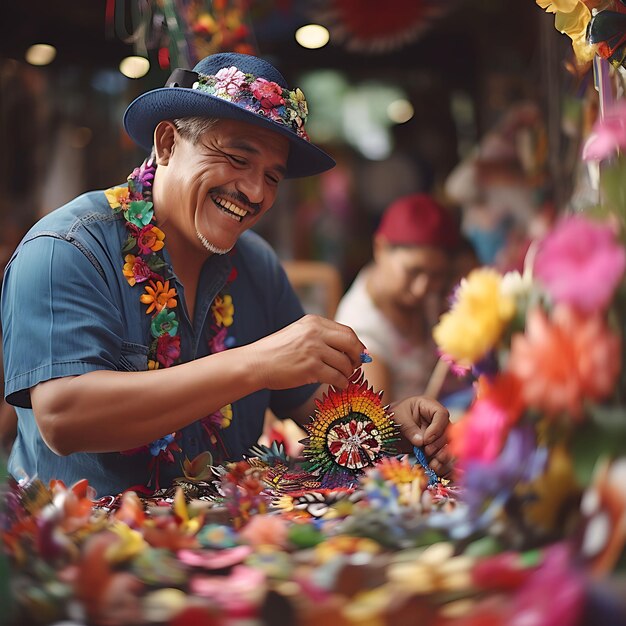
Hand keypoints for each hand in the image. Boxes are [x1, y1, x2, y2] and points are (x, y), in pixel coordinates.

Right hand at [247, 315, 365, 390]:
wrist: (256, 363)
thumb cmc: (276, 351)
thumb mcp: (298, 333)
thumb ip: (320, 336)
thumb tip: (348, 348)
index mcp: (313, 322)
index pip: (346, 331)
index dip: (356, 345)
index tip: (358, 354)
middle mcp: (315, 333)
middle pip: (351, 343)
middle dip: (357, 357)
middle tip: (355, 366)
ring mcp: (314, 350)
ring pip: (345, 363)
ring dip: (348, 373)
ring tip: (343, 378)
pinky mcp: (311, 368)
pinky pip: (336, 377)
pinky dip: (341, 383)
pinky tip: (338, 385)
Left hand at [391, 396, 452, 476]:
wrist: (387, 425)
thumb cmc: (393, 415)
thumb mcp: (398, 417)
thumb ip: (409, 428)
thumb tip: (421, 442)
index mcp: (428, 406)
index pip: (441, 414)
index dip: (437, 428)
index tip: (427, 439)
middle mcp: (436, 420)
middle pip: (447, 431)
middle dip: (439, 443)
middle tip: (427, 451)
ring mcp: (437, 433)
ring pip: (448, 444)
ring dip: (443, 455)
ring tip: (434, 463)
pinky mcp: (434, 446)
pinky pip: (442, 454)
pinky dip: (440, 462)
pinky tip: (434, 467)